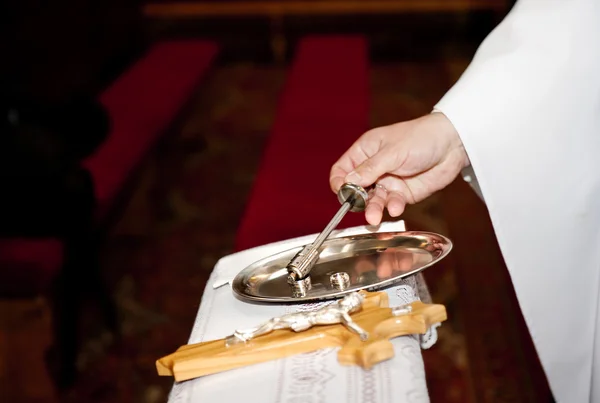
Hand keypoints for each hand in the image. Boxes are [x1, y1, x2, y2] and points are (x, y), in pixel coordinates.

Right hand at [329, 112, 469, 224]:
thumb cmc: (420, 137)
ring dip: (373, 209)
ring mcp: (387, 182)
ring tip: (375, 217)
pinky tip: (397, 207)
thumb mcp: (392, 152)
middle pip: (355, 190)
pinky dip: (393, 207)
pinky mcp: (402, 194)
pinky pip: (392, 204)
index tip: (343, 193)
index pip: (342, 170)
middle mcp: (373, 169)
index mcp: (365, 151)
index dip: (339, 183)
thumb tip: (347, 182)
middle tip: (362, 208)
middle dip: (357, 201)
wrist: (453, 144)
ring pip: (373, 200)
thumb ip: (370, 169)